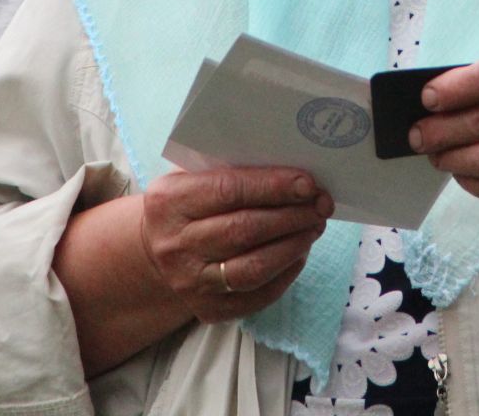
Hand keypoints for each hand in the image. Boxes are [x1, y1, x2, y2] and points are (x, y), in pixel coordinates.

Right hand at [138, 167, 331, 323]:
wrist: (156, 251)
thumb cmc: (187, 205)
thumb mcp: (192, 177)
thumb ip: (230, 168)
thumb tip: (290, 170)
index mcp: (169, 202)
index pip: (228, 191)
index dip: (272, 187)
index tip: (308, 183)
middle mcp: (176, 245)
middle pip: (244, 230)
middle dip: (291, 216)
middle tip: (321, 204)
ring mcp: (190, 283)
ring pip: (254, 268)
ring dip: (294, 245)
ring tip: (314, 226)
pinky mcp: (209, 310)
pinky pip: (258, 295)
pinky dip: (286, 273)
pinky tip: (299, 253)